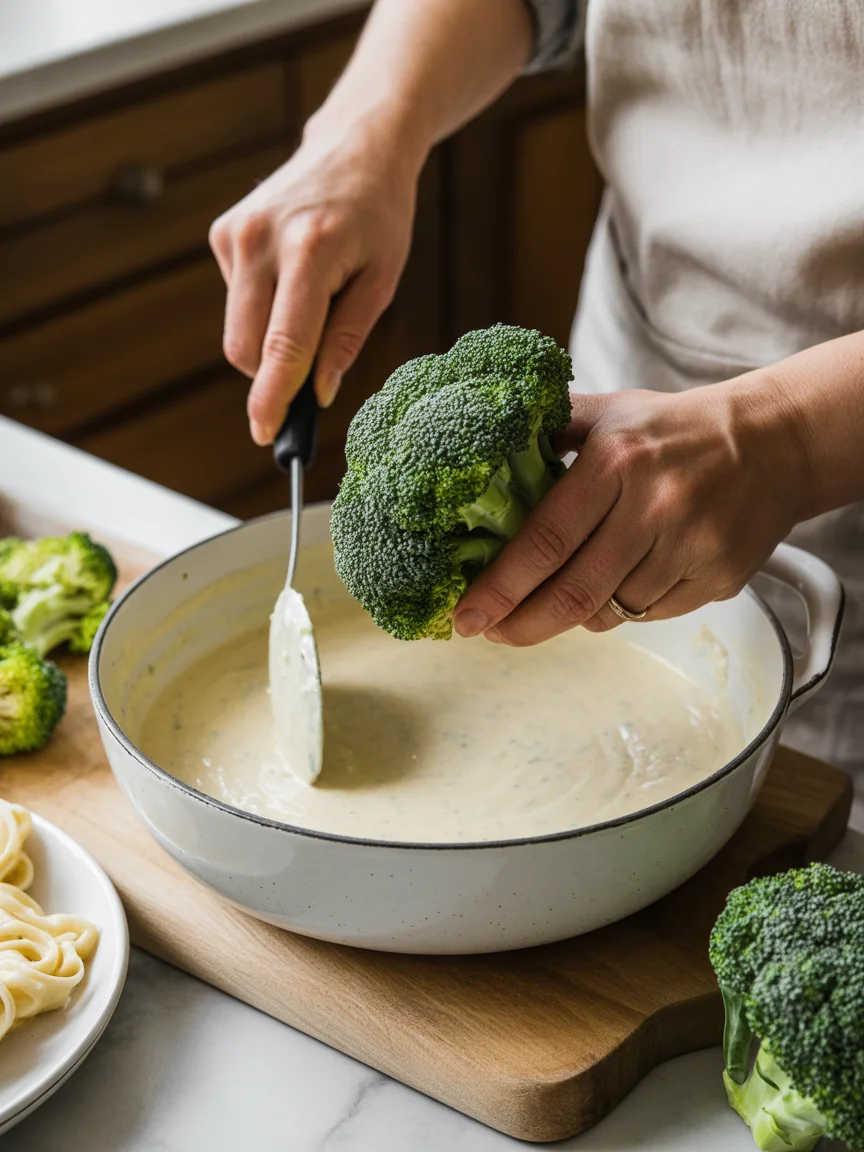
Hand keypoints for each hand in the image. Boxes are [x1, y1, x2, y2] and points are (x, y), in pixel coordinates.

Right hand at [209, 117, 420, 443]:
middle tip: (309, 373)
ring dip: (268, 339)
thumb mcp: (382, 281)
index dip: (271, 397)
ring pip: (236, 330)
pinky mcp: (223, 233)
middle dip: (271, 376)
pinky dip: (262, 308)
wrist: (355, 147)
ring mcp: (236, 234)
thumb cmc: (379, 215)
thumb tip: (316, 394)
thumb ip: (347, 340)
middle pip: (244, 347)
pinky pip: (236, 301)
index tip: (265, 434)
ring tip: (312, 299)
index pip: (282, 344)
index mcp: (311, 251)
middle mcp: (262, 239)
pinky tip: (292, 275)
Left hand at [453, 375, 807, 644]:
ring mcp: (691, 547)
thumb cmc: (675, 430)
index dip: (499, 588)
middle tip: (489, 633)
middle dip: (521, 625)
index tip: (466, 616)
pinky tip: (613, 586)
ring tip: (552, 601)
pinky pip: (649, 614)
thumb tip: (479, 455)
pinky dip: (620, 610)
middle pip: (573, 592)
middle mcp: (654, 507)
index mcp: (616, 462)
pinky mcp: (719, 579)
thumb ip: (547, 429)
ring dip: (571, 616)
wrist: (774, 443)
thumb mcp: (609, 412)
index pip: (544, 541)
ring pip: (610, 612)